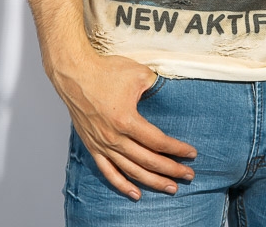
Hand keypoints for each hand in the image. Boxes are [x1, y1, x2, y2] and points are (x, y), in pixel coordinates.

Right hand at [53, 49, 196, 200]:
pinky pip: (108, 172)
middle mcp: (114, 137)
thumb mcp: (139, 73)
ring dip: (152, 181)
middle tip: (188, 175)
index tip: (191, 153)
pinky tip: (136, 194)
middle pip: (148, 161)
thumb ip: (156, 85)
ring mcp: (102, 144)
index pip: (158, 141)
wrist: (74, 74)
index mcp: (126, 120)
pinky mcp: (92, 146)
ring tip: (170, 187)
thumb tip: (169, 91)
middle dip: (171, 169)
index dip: (177, 149)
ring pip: (131, 170)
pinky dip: (123, 185)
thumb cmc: (106, 71)